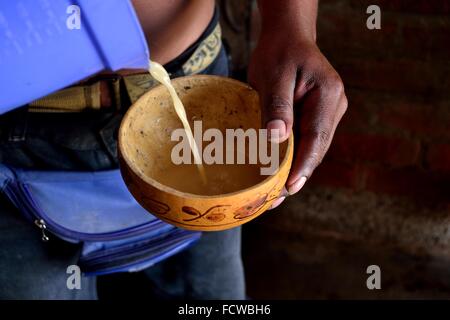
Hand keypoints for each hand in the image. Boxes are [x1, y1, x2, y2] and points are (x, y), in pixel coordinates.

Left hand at [248, 17, 346, 208]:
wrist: (288, 38)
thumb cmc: (279, 53)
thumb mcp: (274, 75)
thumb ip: (277, 106)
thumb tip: (277, 138)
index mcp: (328, 95)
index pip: (317, 137)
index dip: (304, 165)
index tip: (289, 187)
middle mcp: (334, 106)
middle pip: (317, 148)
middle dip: (298, 175)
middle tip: (275, 199)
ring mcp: (328, 113)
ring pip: (312, 148)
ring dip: (294, 170)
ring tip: (274, 195)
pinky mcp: (317, 116)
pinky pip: (306, 141)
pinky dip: (292, 158)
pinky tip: (277, 174)